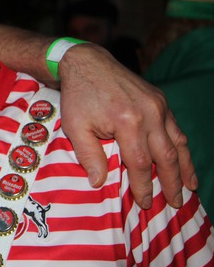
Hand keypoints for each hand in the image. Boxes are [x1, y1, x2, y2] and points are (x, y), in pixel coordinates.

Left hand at [58, 43, 195, 208]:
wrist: (87, 63)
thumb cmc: (79, 97)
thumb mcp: (76, 127)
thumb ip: (88, 156)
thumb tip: (98, 183)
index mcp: (127, 122)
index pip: (141, 163)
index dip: (144, 186)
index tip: (145, 203)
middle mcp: (149, 114)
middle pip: (166, 156)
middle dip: (172, 183)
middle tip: (175, 203)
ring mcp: (158, 105)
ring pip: (178, 143)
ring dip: (185, 168)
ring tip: (190, 188)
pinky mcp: (160, 100)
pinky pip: (176, 128)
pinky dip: (182, 147)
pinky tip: (184, 161)